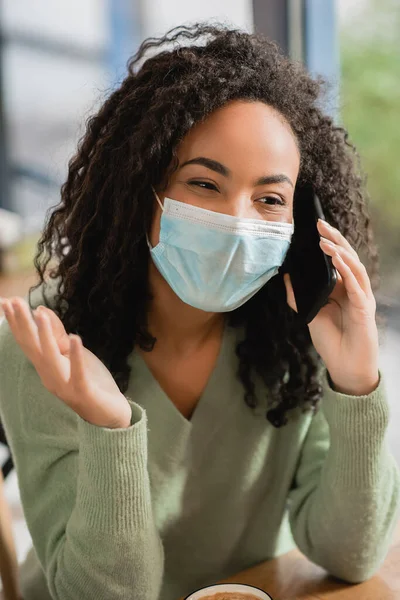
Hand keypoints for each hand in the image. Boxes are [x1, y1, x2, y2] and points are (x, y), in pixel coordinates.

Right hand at [0, 296, 131, 427]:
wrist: (109, 415)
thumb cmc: (89, 382)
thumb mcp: (72, 354)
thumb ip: (57, 335)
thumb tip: (41, 309)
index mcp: (46, 367)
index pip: (28, 343)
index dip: (17, 323)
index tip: (8, 301)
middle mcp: (50, 376)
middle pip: (34, 348)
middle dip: (23, 325)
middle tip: (14, 302)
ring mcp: (65, 386)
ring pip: (51, 359)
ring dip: (45, 336)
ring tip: (39, 314)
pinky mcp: (83, 392)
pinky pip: (78, 373)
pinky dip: (75, 356)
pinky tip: (75, 338)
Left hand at [284, 219, 378, 395]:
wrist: (345, 367)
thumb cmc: (332, 341)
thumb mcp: (310, 315)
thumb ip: (299, 297)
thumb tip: (286, 277)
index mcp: (342, 289)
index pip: (337, 260)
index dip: (328, 243)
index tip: (315, 229)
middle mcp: (354, 289)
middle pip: (347, 257)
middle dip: (334, 239)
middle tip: (319, 224)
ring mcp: (361, 298)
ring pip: (354, 267)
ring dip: (339, 252)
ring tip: (324, 241)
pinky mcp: (364, 309)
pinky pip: (357, 286)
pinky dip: (347, 271)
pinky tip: (338, 260)